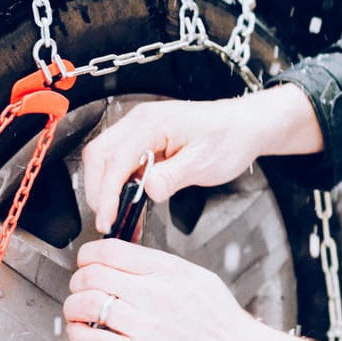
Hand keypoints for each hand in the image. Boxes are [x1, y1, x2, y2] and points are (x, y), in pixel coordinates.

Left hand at [64, 239, 329, 340]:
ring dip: (72, 307)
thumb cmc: (223, 324)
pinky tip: (81, 332)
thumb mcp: (198, 279)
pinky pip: (93, 340)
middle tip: (79, 289)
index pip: (110, 250)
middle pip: (92, 275)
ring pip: (87, 304)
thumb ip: (160, 268)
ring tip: (77, 312)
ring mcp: (147, 327)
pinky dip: (77, 333)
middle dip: (77, 281)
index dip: (87, 256)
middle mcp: (156, 294)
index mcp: (170, 271)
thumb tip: (122, 262)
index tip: (86, 264)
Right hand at [80, 85, 322, 233]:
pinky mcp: (143, 138)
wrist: (244, 125)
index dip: (107, 194)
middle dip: (97, 190)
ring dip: (104, 187)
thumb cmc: (229, 137)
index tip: (107, 219)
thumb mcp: (204, 162)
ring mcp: (139, 128)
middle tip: (108, 220)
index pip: (115, 160)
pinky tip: (127, 201)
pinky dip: (117, 182)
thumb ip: (173, 176)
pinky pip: (120, 160)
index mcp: (152, 123)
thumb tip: (147, 190)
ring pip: (104, 157)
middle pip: (99, 155)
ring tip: (116, 214)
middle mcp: (139, 120)